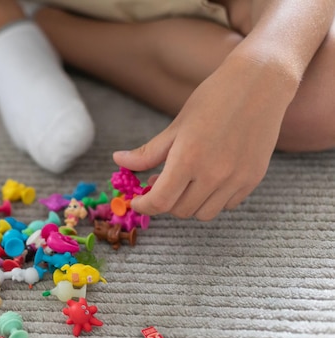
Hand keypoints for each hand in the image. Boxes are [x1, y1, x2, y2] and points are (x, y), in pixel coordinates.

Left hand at [113, 56, 294, 220]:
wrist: (260, 83)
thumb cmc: (213, 98)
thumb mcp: (176, 126)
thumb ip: (148, 152)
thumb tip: (118, 161)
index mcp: (188, 159)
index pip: (160, 202)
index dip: (144, 206)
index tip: (138, 201)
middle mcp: (214, 174)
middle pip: (180, 210)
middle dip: (165, 202)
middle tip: (160, 182)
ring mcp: (236, 179)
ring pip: (203, 213)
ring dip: (189, 203)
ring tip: (185, 181)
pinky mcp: (253, 179)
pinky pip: (226, 205)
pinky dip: (213, 199)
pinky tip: (209, 178)